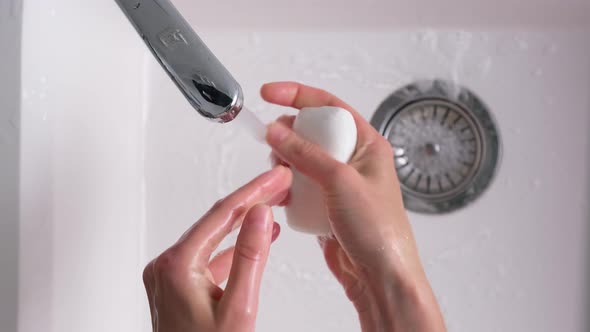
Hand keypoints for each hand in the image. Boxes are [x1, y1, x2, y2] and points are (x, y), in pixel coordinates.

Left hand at [142, 166, 291, 331]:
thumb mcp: (239, 308)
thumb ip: (250, 256)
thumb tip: (261, 214)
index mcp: (177, 266)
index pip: (223, 215)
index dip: (255, 192)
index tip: (277, 178)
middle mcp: (167, 266)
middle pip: (216, 221)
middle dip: (251, 201)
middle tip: (279, 183)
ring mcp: (169, 276)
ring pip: (212, 236)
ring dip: (244, 222)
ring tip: (273, 204)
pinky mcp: (177, 286)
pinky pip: (208, 255)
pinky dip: (233, 247)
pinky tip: (255, 239)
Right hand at [262, 82, 445, 331]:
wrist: (381, 279)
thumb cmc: (380, 231)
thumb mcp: (341, 182)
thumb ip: (306, 154)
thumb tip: (278, 130)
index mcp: (368, 146)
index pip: (331, 107)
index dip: (299, 96)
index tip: (270, 93)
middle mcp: (354, 161)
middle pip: (313, 133)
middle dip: (289, 134)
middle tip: (272, 143)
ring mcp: (339, 185)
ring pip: (302, 161)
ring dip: (285, 164)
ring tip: (278, 175)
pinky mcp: (326, 206)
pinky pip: (300, 188)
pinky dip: (287, 188)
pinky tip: (282, 195)